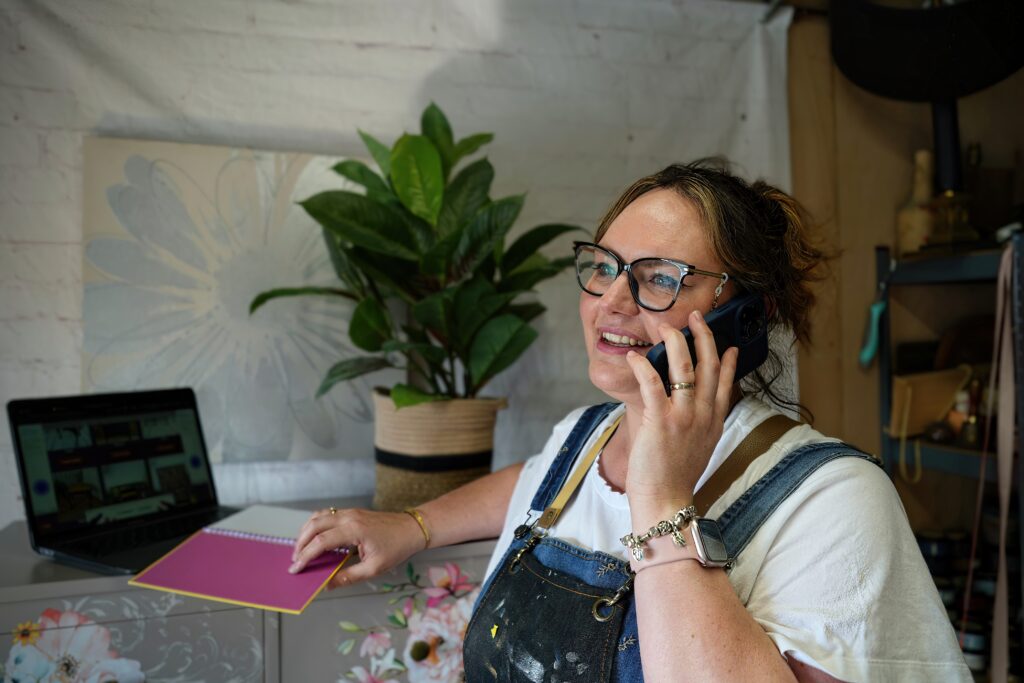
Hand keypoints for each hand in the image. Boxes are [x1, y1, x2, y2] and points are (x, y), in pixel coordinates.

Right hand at [289, 507, 426, 588]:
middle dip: (301, 543)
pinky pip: (327, 515)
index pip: (321, 542)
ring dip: (306, 532)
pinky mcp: (352, 512)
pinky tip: (315, 537)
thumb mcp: (374, 568)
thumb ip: (348, 576)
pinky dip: (316, 525)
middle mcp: (348, 517)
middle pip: (314, 525)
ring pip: (318, 517)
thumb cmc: (396, 548)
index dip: (305, 556)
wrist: (412, 528)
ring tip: (301, 550)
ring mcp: (350, 512)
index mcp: (354, 530)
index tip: (296, 568)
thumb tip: (327, 585)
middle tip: (295, 560)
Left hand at [624, 310, 737, 517]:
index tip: (729, 344)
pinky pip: (652, 383)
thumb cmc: (676, 478)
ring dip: (676, 342)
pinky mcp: (660, 420)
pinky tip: (635, 356)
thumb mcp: (700, 449)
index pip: (727, 383)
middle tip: (696, 317)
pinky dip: (643, 366)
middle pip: (710, 366)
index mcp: (714, 422)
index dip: (728, 360)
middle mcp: (704, 415)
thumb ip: (701, 425)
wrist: (667, 501)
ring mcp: (684, 416)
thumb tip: (694, 410)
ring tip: (666, 326)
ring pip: (685, 367)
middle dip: (704, 336)